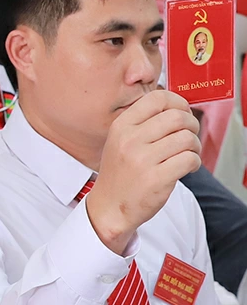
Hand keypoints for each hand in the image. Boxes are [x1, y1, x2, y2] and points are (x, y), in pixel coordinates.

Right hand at [87, 90, 200, 253]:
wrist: (110, 206)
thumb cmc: (121, 172)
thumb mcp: (120, 140)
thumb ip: (144, 122)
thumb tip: (178, 107)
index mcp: (121, 126)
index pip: (158, 98)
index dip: (178, 102)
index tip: (182, 113)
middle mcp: (130, 140)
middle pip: (177, 117)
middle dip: (192, 125)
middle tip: (189, 136)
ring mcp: (142, 160)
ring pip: (187, 138)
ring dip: (195, 146)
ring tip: (187, 154)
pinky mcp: (157, 179)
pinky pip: (190, 159)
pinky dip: (195, 163)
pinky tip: (186, 168)